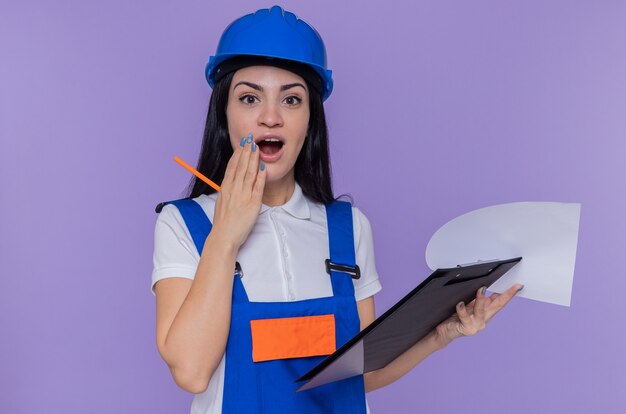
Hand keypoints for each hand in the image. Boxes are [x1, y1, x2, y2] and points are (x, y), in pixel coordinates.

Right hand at [210, 134, 265, 248]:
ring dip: (253, 159)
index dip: (237, 154)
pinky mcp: (252, 204)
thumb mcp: (221, 202)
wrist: (223, 237)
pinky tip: (263, 167)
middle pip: (240, 166)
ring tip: (257, 148)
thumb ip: (227, 190)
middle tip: (250, 138)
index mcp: (225, 188)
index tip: (242, 144)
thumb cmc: (223, 222)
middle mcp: (233, 190)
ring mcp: (243, 196)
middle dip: (245, 151)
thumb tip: (230, 180)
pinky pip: (257, 188)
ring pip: (248, 173)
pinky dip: (260, 176)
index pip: (232, 167)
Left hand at [432, 283, 523, 347]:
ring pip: (481, 311)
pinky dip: (462, 310)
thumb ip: (477, 299)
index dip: (509, 294)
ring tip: (482, 289)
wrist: (444, 331)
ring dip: (481, 299)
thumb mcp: (468, 305)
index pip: (500, 301)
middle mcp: (483, 319)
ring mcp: (476, 325)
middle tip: (513, 286)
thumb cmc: (455, 317)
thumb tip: (487, 288)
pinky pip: (465, 318)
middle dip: (506, 295)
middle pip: (497, 306)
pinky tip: (460, 303)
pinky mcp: (467, 329)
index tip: (517, 286)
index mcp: (486, 312)